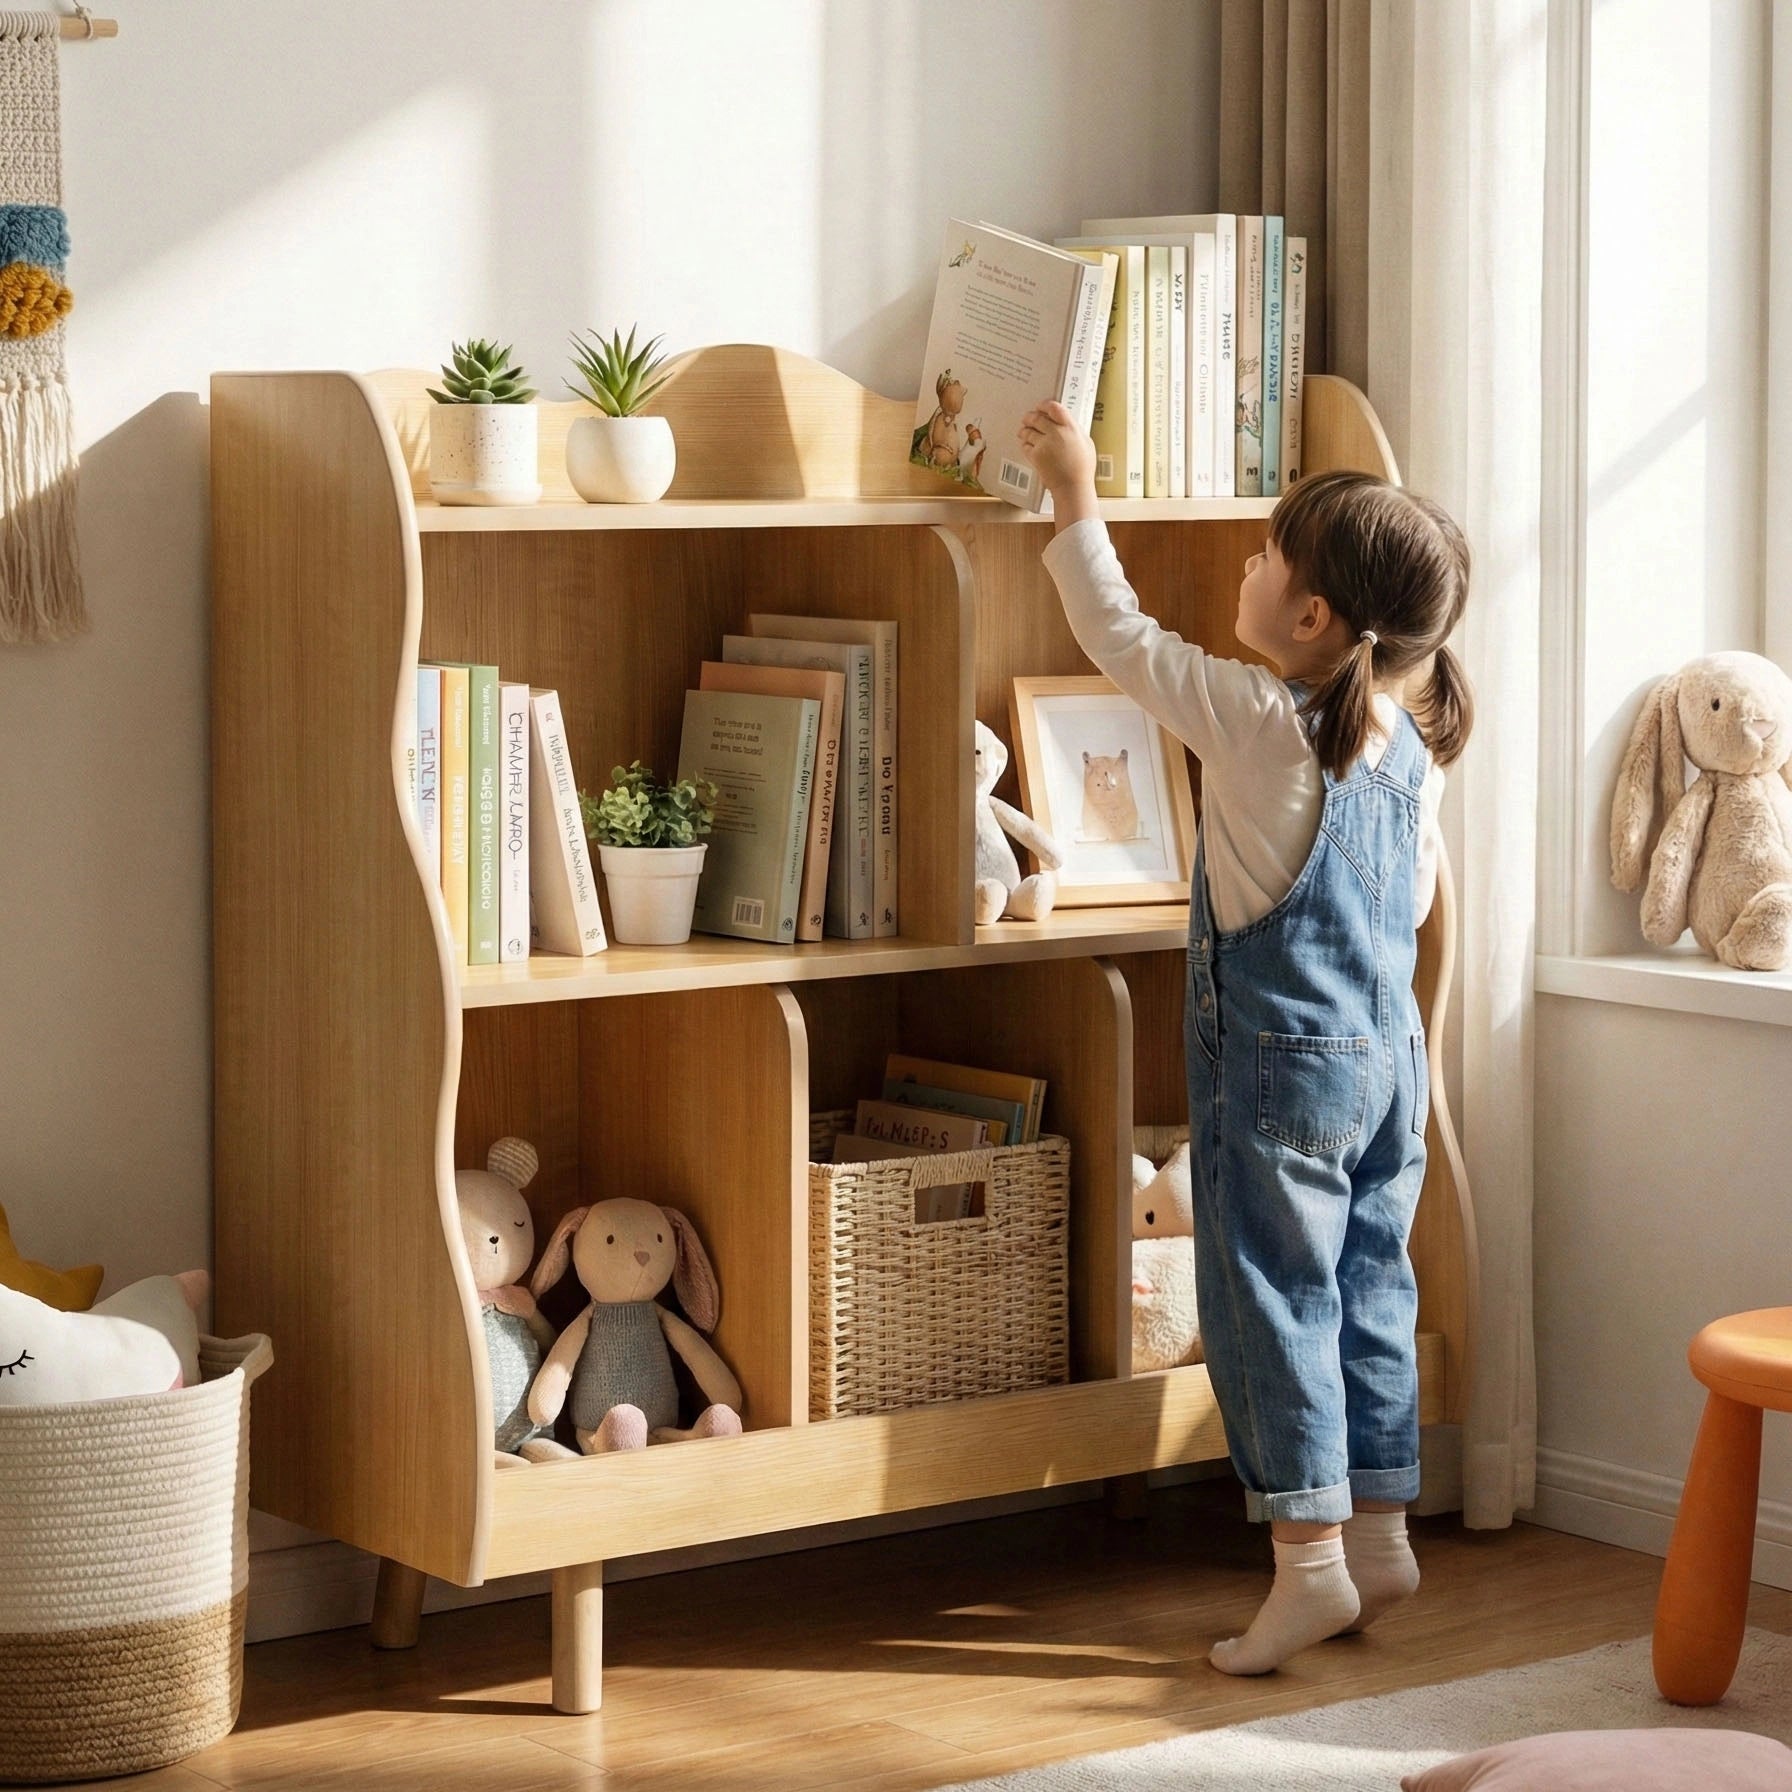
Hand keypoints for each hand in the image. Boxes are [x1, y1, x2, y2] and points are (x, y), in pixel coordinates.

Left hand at [1018, 401, 1098, 529]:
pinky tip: (1025, 444)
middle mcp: (1056, 433)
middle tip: (1028, 418)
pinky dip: (1024, 443)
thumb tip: (1067, 424)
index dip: (1044, 405)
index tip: (1041, 407)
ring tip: (1023, 431)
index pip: (1054, 407)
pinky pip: (1025, 445)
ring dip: (1024, 430)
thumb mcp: (1086, 443)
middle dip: (1030, 417)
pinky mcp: (1035, 455)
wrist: (1073, 487)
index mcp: (1070, 427)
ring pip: (1028, 431)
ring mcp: (1044, 444)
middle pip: (1037, 417)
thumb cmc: (1082, 468)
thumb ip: (1075, 431)